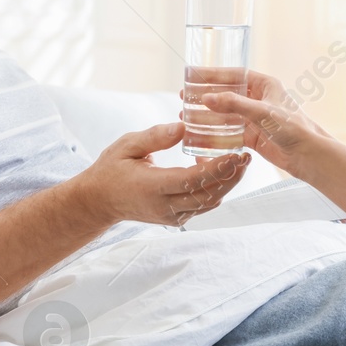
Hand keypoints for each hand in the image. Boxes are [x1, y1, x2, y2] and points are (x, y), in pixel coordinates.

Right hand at [80, 122, 248, 226]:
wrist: (99, 201)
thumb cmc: (111, 169)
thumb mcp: (127, 146)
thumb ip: (155, 137)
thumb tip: (184, 127)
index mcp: (152, 187)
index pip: (192, 180)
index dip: (217, 169)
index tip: (235, 154)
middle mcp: (165, 206)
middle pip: (208, 195)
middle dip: (231, 176)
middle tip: (246, 156)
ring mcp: (173, 216)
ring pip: (209, 202)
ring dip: (227, 183)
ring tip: (240, 161)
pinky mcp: (177, 218)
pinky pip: (203, 205)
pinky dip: (215, 189)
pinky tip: (220, 169)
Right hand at [199, 70, 332, 180]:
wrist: (308, 155)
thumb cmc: (292, 128)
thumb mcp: (261, 112)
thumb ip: (234, 104)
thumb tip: (207, 98)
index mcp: (265, 85)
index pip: (233, 75)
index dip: (212, 74)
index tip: (192, 75)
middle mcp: (259, 99)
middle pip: (227, 93)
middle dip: (206, 96)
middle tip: (185, 97)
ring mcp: (255, 118)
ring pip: (226, 114)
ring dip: (208, 115)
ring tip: (187, 116)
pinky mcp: (254, 136)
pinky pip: (230, 132)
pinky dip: (216, 133)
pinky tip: (200, 135)